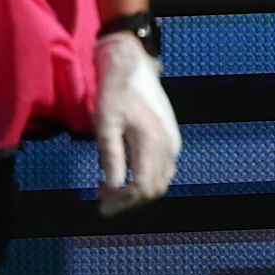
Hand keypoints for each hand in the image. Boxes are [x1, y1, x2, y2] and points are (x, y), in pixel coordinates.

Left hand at [91, 29, 178, 216]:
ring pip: (159, 183)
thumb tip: (112, 187)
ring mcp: (173, 144)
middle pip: (152, 189)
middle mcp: (168, 146)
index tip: (102, 206)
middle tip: (101, 198)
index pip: (142, 187)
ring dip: (135, 192)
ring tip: (108, 187)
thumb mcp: (105, 122)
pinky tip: (123, 175)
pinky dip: (145, 181)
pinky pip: (162, 171)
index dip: (122, 202)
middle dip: (127, 200)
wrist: (133, 67)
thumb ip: (110, 155)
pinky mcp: (171, 140)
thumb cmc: (115, 92)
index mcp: (152, 142)